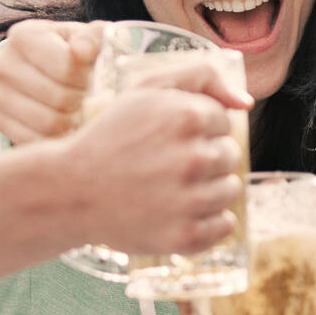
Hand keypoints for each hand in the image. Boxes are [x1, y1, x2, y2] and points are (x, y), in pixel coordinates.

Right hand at [0, 20, 105, 143]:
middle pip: (59, 97)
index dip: (86, 76)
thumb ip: (93, 37)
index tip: (90, 75)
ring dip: (72, 120)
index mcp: (24, 36)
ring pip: (49, 122)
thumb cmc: (77, 51)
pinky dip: (56, 137)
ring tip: (78, 108)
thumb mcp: (91, 37)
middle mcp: (3, 63)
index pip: (66, 66)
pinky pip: (36, 140)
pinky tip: (65, 123)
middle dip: (82, 99)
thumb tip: (82, 51)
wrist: (52, 70)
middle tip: (87, 95)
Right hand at [58, 62, 253, 253]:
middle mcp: (193, 158)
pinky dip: (208, 221)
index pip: (224, 122)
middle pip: (230, 155)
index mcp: (187, 116)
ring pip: (231, 190)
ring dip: (209, 188)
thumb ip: (202, 77)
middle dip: (205, 157)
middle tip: (167, 164)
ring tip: (172, 188)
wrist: (69, 191)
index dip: (198, 129)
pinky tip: (179, 212)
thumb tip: (246, 102)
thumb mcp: (147, 90)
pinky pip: (225, 225)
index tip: (169, 138)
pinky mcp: (185, 236)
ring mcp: (190, 201)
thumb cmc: (111, 137)